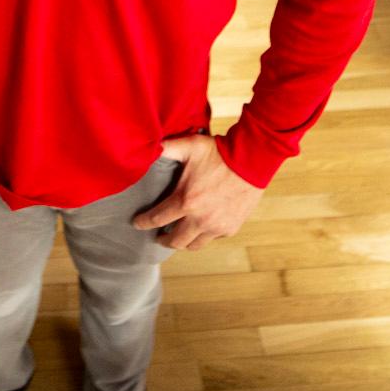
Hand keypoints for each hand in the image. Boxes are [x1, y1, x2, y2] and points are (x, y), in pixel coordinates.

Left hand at [130, 134, 263, 250]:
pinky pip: (213, 238)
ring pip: (194, 245)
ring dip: (184, 241)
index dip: (143, 222)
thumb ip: (166, 148)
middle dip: (163, 240)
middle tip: (158, 236)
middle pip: (175, 241)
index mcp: (186, 201)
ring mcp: (217, 226)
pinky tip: (201, 227)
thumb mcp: (190, 146)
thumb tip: (147, 145)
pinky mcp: (231, 228)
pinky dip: (205, 235)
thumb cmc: (219, 153)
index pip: (157, 219)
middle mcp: (200, 219)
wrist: (252, 160)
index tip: (137, 223)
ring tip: (179, 235)